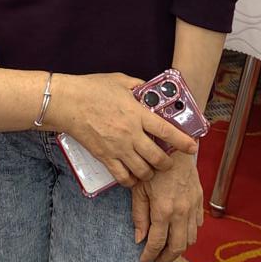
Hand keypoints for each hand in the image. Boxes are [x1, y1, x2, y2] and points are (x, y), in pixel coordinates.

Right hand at [51, 74, 199, 188]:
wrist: (68, 103)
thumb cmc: (92, 89)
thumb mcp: (120, 81)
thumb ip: (138, 86)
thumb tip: (149, 90)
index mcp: (137, 114)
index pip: (166, 131)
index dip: (182, 141)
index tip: (192, 147)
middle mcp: (131, 134)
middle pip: (158, 158)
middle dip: (168, 163)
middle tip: (169, 162)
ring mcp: (118, 148)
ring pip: (143, 171)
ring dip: (151, 173)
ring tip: (151, 170)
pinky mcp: (105, 157)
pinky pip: (123, 177)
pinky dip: (131, 181)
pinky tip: (133, 177)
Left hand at [131, 153, 203, 261]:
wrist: (175, 146)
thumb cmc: (153, 165)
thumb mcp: (139, 189)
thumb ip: (139, 216)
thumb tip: (140, 239)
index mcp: (163, 210)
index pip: (157, 243)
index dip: (149, 255)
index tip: (143, 261)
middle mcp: (181, 212)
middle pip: (177, 247)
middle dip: (166, 259)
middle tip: (156, 260)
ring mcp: (192, 207)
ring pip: (190, 239)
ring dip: (179, 249)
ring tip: (167, 249)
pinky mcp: (199, 201)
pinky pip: (197, 226)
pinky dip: (189, 234)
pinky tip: (178, 232)